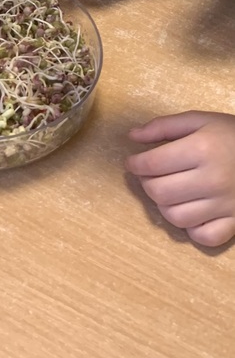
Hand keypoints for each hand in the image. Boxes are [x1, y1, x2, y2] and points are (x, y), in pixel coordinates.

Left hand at [127, 111, 234, 247]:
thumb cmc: (233, 134)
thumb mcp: (200, 120)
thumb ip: (163, 126)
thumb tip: (132, 137)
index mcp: (201, 149)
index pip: (152, 164)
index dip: (135, 164)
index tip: (133, 162)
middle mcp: (212, 180)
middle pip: (159, 193)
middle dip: (147, 183)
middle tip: (150, 176)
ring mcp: (225, 204)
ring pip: (176, 218)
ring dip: (164, 206)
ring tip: (169, 192)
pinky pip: (203, 237)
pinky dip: (192, 229)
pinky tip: (192, 212)